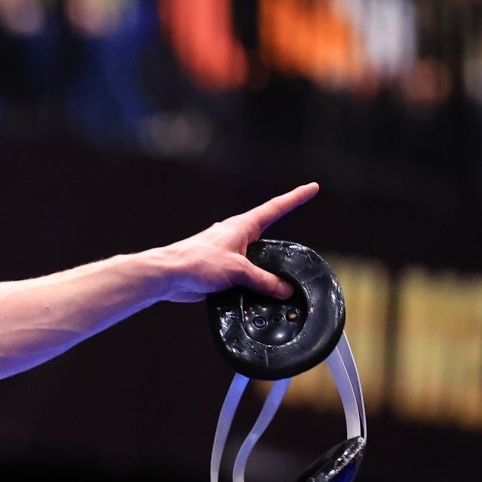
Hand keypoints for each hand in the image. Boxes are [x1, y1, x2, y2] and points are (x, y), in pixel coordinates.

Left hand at [154, 183, 318, 303]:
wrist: (168, 276)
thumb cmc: (196, 262)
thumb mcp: (237, 270)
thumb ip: (263, 280)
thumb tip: (284, 289)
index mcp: (242, 226)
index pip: (276, 208)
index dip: (296, 198)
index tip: (312, 188)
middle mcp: (237, 236)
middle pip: (268, 235)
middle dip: (283, 242)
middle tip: (301, 244)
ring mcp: (229, 252)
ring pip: (257, 259)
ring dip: (268, 268)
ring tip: (282, 279)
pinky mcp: (222, 269)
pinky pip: (245, 274)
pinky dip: (254, 282)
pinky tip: (260, 293)